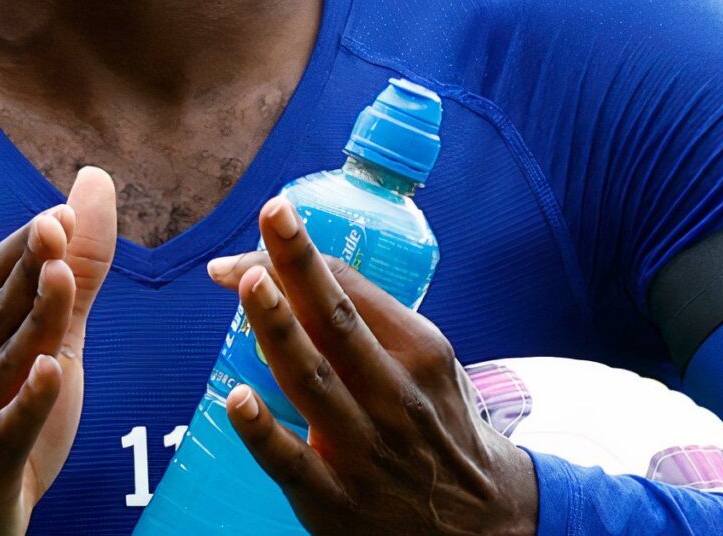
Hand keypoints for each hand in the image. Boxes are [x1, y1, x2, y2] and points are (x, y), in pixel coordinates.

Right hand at [0, 167, 117, 535]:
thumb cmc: (5, 418)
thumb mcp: (52, 345)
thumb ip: (75, 276)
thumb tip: (90, 189)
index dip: (28, 244)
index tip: (61, 209)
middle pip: (0, 311)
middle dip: (28, 267)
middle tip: (55, 222)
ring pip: (4, 365)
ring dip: (33, 321)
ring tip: (60, 280)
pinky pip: (7, 433)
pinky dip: (27, 403)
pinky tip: (50, 375)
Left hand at [204, 197, 537, 535]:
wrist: (485, 524)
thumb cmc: (441, 429)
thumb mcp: (431, 368)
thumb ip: (376, 326)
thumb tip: (297, 275)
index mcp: (421, 353)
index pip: (354, 290)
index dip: (304, 256)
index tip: (266, 227)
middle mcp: (397, 395)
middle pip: (337, 321)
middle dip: (299, 266)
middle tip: (269, 217)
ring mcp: (367, 449)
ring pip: (314, 381)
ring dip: (278, 330)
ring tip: (248, 283)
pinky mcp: (338, 501)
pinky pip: (294, 462)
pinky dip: (265, 431)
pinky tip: (237, 400)